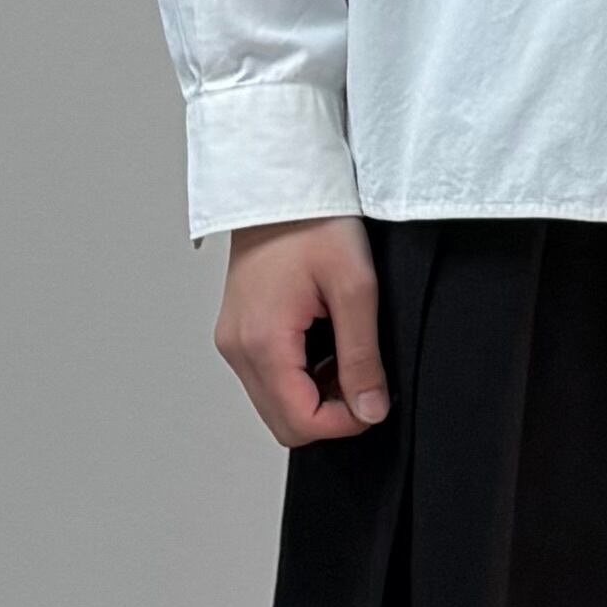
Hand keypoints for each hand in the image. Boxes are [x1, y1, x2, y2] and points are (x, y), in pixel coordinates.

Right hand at [215, 215, 388, 445]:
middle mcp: (237, 347)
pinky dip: (299, 378)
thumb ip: (362, 357)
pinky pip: (267, 378)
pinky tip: (323, 348)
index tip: (374, 399)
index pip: (300, 422)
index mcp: (262, 341)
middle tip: (364, 380)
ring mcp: (232, 340)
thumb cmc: (313, 221)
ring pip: (274, 403)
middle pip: (283, 423)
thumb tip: (370, 409)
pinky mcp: (236, 331)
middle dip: (330, 414)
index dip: (345, 423)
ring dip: (314, 397)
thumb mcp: (355, 288)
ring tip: (345, 357)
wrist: (279, 183)